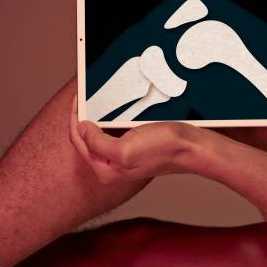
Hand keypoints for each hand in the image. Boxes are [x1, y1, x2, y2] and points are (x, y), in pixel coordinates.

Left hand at [69, 97, 199, 183]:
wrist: (191, 147)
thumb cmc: (163, 149)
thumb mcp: (124, 149)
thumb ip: (98, 143)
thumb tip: (82, 129)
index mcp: (105, 170)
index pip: (79, 141)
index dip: (75, 119)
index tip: (77, 99)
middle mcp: (112, 166)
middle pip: (87, 138)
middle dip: (83, 118)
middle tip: (84, 96)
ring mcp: (124, 157)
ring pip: (100, 134)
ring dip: (96, 117)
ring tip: (94, 100)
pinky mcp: (136, 148)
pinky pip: (114, 132)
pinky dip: (109, 119)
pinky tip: (113, 110)